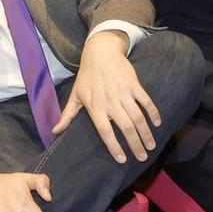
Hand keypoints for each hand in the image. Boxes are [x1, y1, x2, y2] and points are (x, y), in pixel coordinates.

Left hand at [54, 31, 160, 162]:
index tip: (122, 159)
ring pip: (138, 117)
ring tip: (151, 145)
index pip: (105, 131)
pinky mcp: (134, 84)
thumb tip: (54, 131)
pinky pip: (146, 101)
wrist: (100, 52)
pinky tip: (158, 123)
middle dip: (135, 144)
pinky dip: (153, 112)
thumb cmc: (86, 76)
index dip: (114, 146)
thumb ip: (67, 115)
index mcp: (95, 107)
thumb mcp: (75, 95)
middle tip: (143, 157)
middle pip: (126, 127)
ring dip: (146, 133)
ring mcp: (123, 93)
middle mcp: (110, 102)